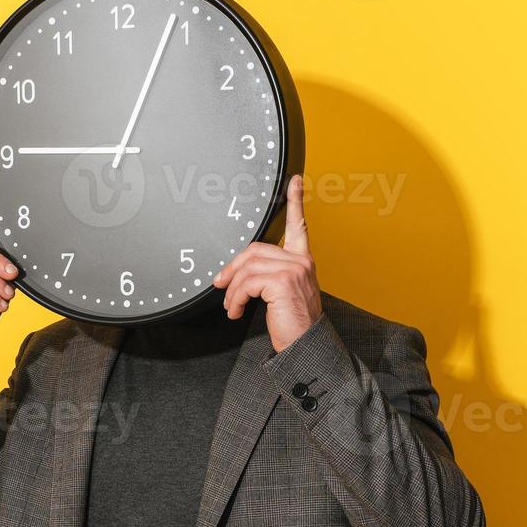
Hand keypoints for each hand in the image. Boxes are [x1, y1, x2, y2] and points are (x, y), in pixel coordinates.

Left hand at [214, 175, 320, 352]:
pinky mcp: (283, 281)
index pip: (299, 226)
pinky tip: (237, 311)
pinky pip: (246, 283)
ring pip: (247, 268)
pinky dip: (236, 298)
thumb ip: (268, 276)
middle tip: (220, 286)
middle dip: (232, 268)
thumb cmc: (294, 324)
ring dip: (232, 289)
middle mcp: (301, 260)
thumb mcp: (282, 294)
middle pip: (254, 250)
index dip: (296, 201)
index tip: (294, 181)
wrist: (305, 346)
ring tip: (231, 306)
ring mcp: (293, 269)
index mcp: (302, 260)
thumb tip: (236, 274)